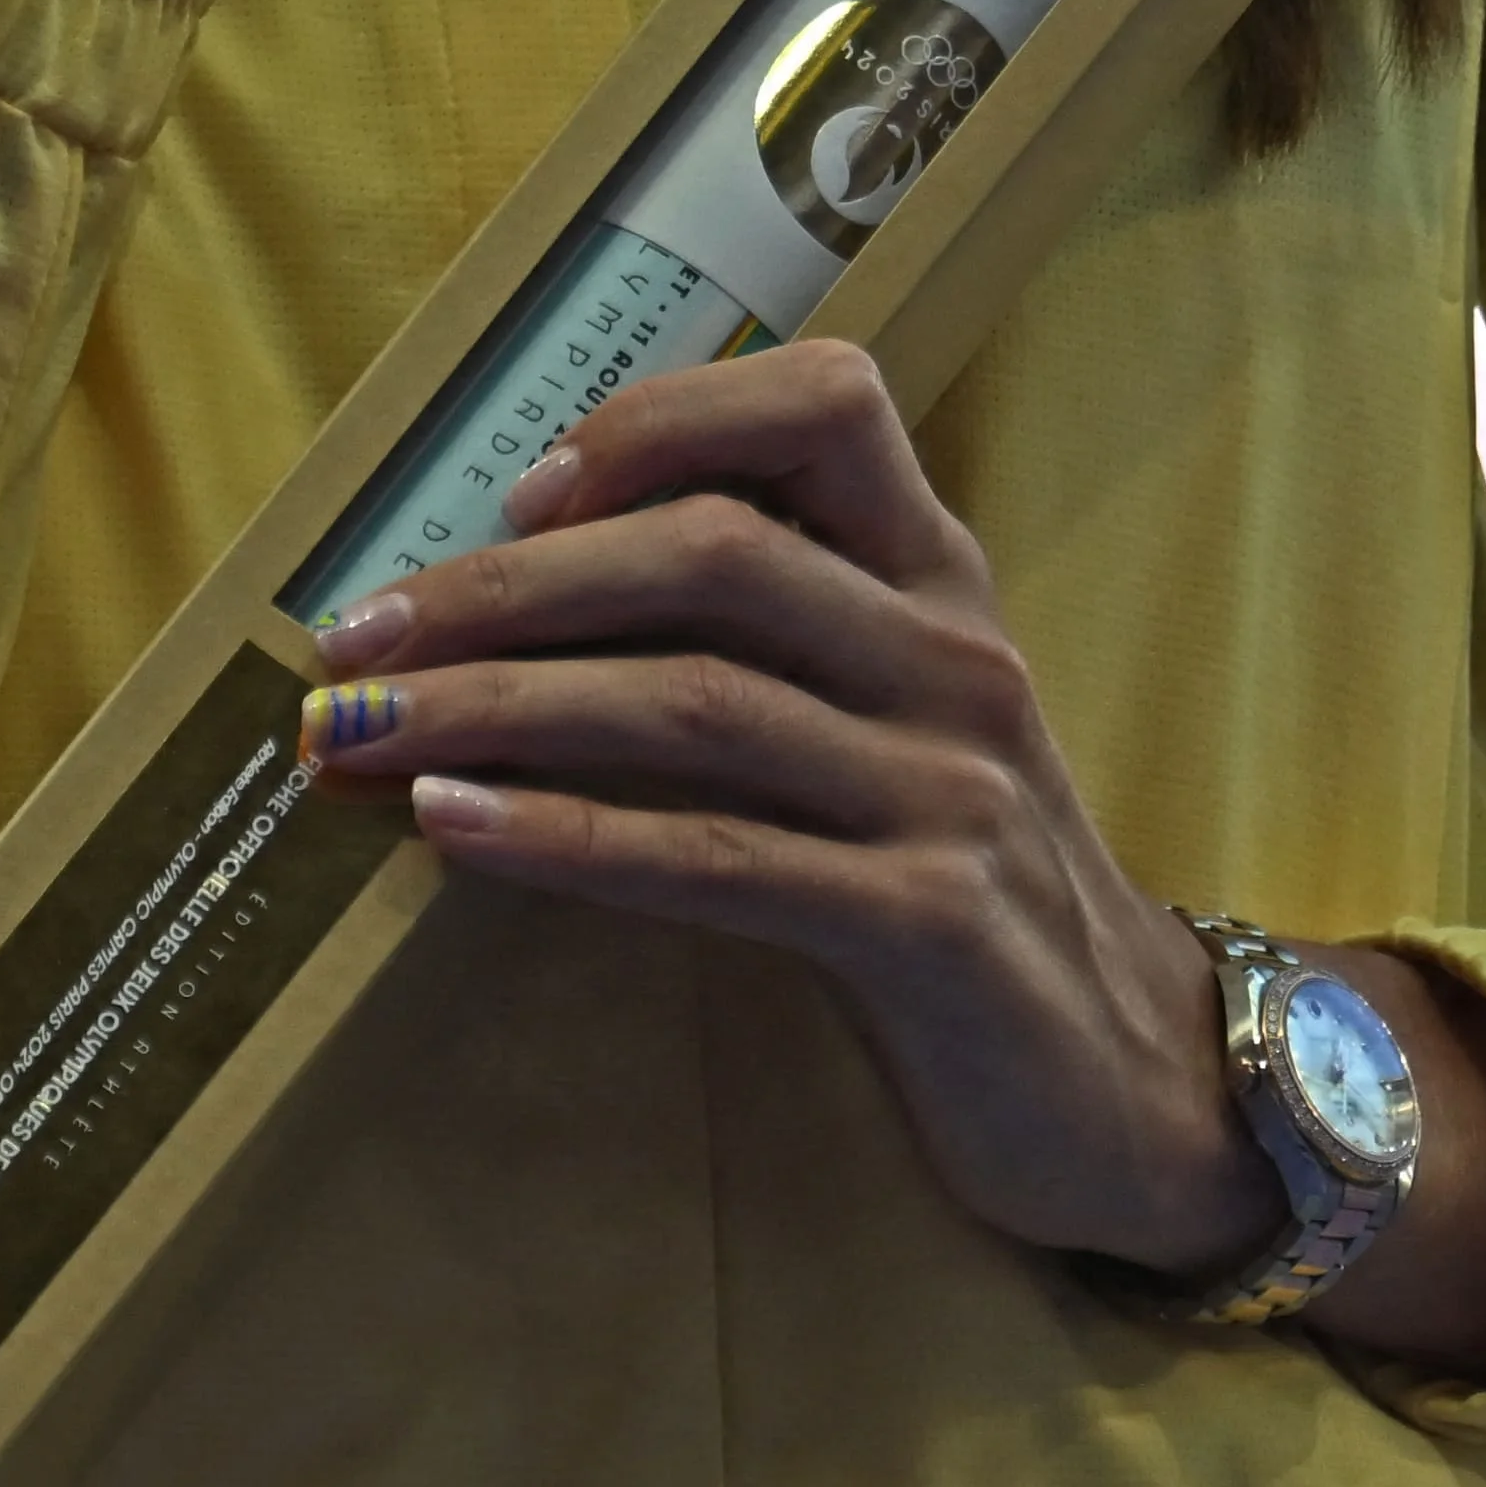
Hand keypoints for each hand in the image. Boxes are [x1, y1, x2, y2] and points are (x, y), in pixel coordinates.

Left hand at [295, 342, 1485, 1373]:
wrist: (1135, 1084)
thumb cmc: (962, 883)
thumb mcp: (895, 724)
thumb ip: (768, 640)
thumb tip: (514, 594)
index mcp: (943, 577)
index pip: (828, 402)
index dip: (664, 418)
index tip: (518, 490)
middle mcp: (955, 656)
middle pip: (711, 552)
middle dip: (502, 588)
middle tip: (350, 638)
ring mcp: (951, 788)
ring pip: (693, 701)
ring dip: (497, 707)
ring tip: (351, 734)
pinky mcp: (932, 923)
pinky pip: (721, 859)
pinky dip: (570, 835)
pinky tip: (453, 825)